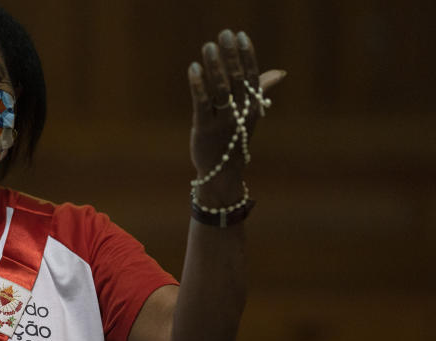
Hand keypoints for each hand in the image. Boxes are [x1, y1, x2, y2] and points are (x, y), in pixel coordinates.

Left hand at [188, 30, 285, 202]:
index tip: (241, 35)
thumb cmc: (233, 139)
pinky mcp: (204, 128)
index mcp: (252, 107)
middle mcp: (240, 112)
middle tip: (224, 34)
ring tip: (208, 46)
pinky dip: (198, 85)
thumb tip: (280, 72)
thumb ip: (261, 90)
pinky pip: (202, 104)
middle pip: (237, 79)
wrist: (222, 171)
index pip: (252, 76)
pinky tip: (194, 68)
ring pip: (221, 89)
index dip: (247, 55)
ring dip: (215, 66)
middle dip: (231, 55)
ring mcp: (223, 121)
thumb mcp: (250, 115)